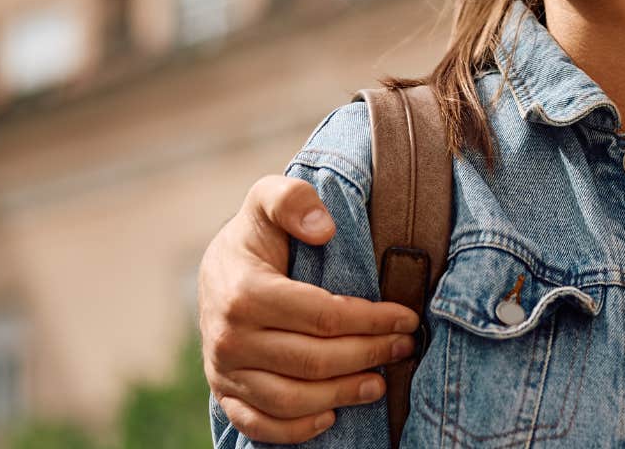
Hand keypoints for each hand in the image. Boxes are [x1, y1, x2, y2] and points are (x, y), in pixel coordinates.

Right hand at [200, 175, 421, 442]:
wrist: (217, 270)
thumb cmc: (257, 234)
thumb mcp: (268, 199)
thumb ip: (292, 199)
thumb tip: (324, 228)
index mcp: (245, 292)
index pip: (324, 316)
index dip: (372, 320)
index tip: (406, 317)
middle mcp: (229, 338)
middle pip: (313, 360)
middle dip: (369, 355)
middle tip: (405, 347)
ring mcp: (224, 370)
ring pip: (291, 399)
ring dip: (343, 395)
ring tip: (381, 383)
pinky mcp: (224, 393)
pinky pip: (258, 424)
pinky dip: (296, 429)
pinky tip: (331, 415)